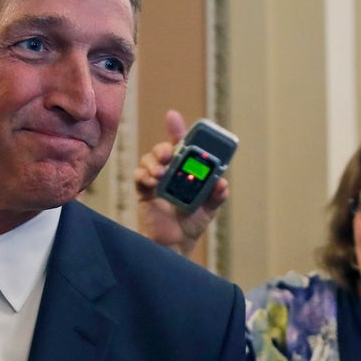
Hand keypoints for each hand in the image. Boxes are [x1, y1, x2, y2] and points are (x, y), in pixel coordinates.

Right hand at [133, 109, 228, 256]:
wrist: (177, 244)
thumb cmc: (193, 222)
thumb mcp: (210, 207)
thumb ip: (217, 195)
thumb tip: (222, 183)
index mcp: (186, 169)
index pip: (182, 144)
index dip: (177, 129)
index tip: (172, 116)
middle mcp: (170, 170)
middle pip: (163, 149)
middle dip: (163, 148)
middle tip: (168, 155)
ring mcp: (155, 180)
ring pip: (149, 160)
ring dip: (153, 162)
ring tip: (160, 173)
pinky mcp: (143, 191)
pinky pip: (139, 177)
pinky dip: (143, 176)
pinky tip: (152, 182)